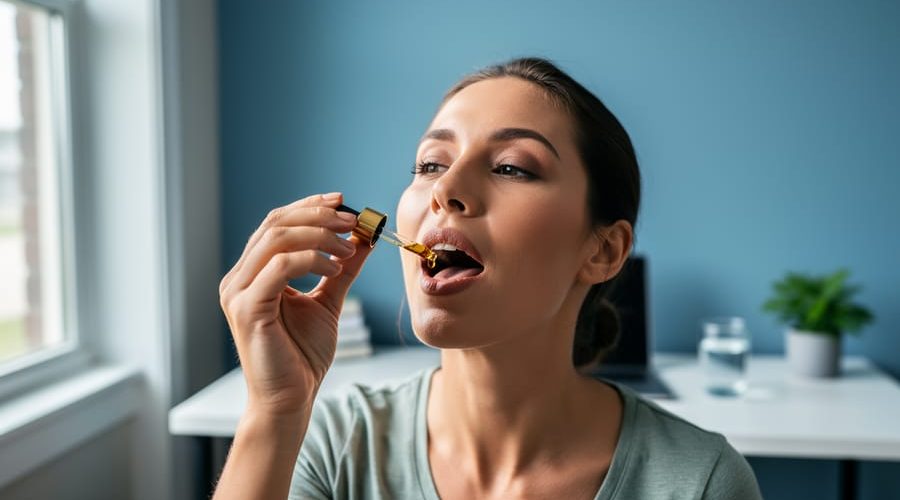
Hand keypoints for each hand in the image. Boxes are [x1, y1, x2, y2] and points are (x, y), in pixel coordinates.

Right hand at [218, 192, 371, 416]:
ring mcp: (237, 292)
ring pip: (276, 239)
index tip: (343, 202)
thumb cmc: (304, 355)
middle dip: (318, 216)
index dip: (309, 207)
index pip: (277, 223)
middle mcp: (238, 278)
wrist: (292, 398)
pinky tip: (336, 268)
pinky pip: (278, 267)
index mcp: (252, 273)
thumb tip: (365, 238)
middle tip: (353, 222)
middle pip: (275, 224)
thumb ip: (342, 269)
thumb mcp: (329, 301)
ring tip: (349, 248)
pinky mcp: (246, 308)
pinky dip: (311, 259)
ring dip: (319, 235)